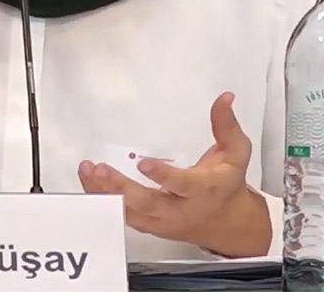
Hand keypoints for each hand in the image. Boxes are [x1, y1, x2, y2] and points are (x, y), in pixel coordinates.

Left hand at [77, 92, 270, 256]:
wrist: (226, 223)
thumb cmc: (227, 185)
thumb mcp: (235, 153)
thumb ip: (226, 125)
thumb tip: (224, 98)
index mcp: (203, 191)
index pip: (182, 185)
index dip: (163, 176)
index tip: (144, 163)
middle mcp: (180, 210)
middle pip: (148, 203)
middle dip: (122, 187)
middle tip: (100, 169)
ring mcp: (162, 222)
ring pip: (131, 212)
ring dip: (106, 193)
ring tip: (88, 171)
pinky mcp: (149, 226)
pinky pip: (124, 216)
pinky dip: (104, 200)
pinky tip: (89, 182)